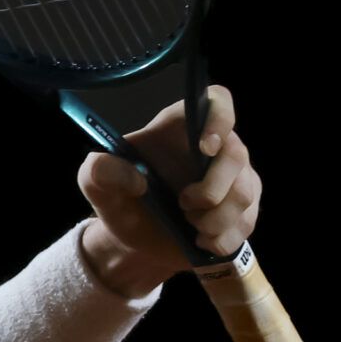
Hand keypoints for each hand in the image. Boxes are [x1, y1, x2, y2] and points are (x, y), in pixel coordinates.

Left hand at [75, 85, 259, 294]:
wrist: (135, 237)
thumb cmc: (119, 197)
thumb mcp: (95, 182)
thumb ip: (100, 170)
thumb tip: (135, 178)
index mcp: (182, 127)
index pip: (217, 101)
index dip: (219, 119)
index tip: (204, 147)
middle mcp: (218, 147)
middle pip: (236, 156)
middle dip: (210, 190)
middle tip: (182, 204)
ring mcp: (237, 177)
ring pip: (244, 195)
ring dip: (212, 219)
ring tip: (187, 224)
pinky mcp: (245, 209)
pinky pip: (246, 224)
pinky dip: (220, 239)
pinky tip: (199, 240)